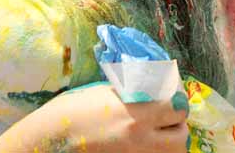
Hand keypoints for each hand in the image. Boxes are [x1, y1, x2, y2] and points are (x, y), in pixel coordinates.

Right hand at [0, 83, 188, 152]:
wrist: (52, 139)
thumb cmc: (74, 109)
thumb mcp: (107, 92)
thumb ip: (135, 93)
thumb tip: (156, 88)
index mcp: (136, 112)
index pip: (177, 106)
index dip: (176, 100)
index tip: (170, 96)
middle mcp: (142, 138)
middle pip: (181, 135)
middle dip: (177, 124)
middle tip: (166, 117)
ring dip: (171, 142)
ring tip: (158, 134)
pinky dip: (156, 151)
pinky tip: (145, 144)